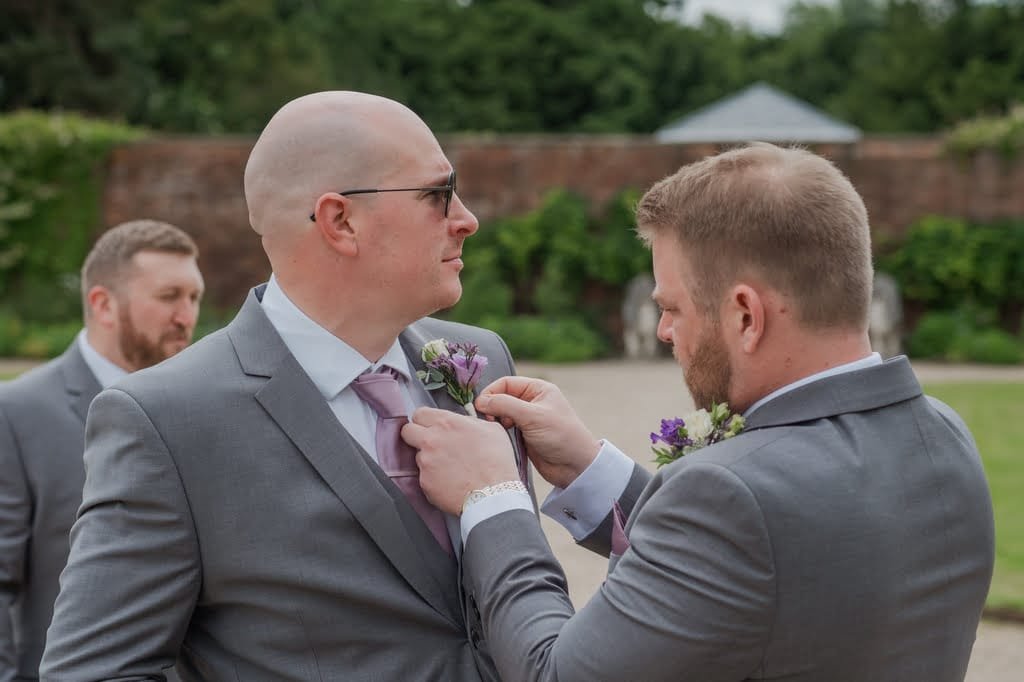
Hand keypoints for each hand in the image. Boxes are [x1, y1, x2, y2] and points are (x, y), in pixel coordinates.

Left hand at [402, 407, 519, 515]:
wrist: (494, 494)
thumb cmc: (497, 462)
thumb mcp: (491, 429)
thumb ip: (469, 421)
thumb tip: (461, 422)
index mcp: (447, 423)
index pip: (420, 413)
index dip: (425, 420)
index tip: (430, 426)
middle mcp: (431, 440)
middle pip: (407, 431)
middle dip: (416, 435)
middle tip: (430, 443)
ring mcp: (425, 462)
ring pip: (417, 455)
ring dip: (428, 459)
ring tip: (449, 467)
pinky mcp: (424, 483)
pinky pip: (423, 477)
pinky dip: (433, 478)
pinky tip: (449, 481)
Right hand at [474, 376, 599, 488]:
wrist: (575, 467)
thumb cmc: (560, 436)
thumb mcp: (533, 416)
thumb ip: (505, 405)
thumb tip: (480, 401)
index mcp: (538, 389)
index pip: (506, 383)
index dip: (492, 392)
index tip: (481, 407)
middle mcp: (532, 401)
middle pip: (502, 397)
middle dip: (492, 407)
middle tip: (489, 421)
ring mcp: (527, 419)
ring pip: (501, 414)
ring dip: (496, 421)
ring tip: (498, 430)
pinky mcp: (524, 435)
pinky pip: (505, 429)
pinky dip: (500, 432)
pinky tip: (501, 439)